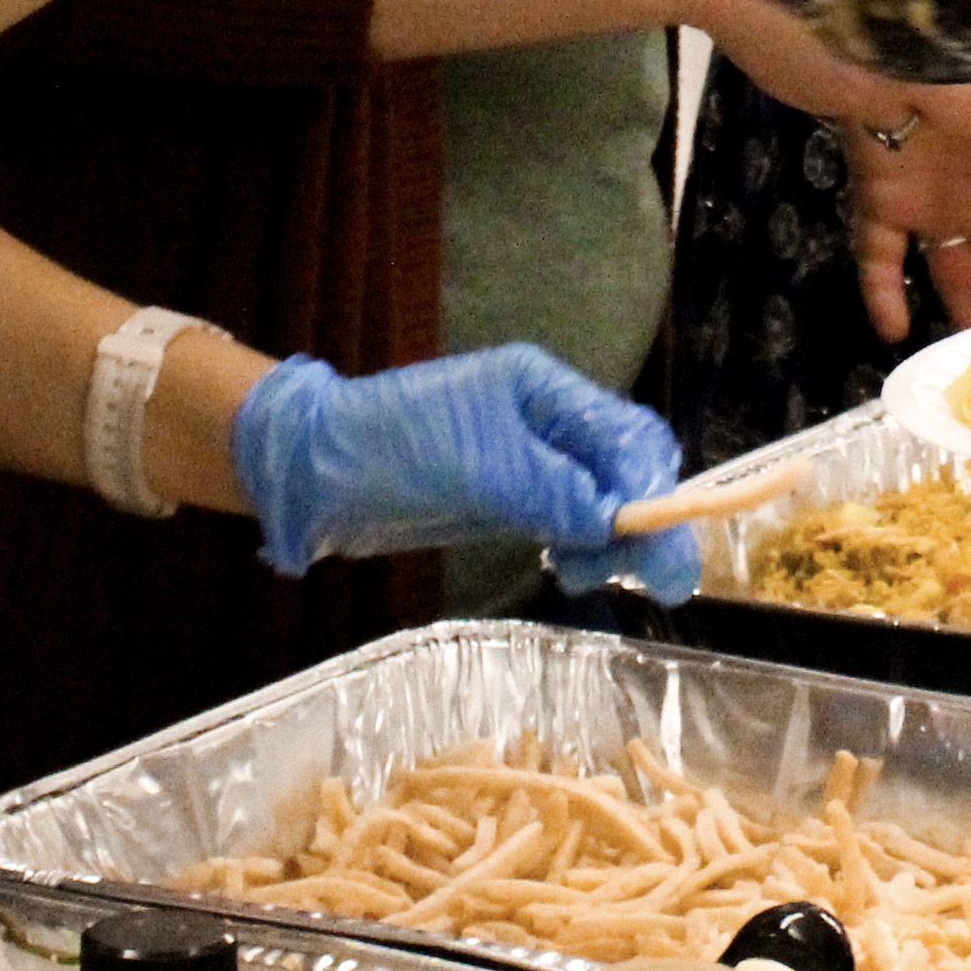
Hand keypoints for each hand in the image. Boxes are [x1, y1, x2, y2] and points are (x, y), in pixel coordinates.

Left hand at [225, 345, 701, 601]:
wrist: (315, 470)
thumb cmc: (393, 451)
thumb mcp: (479, 469)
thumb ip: (556, 491)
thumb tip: (621, 521)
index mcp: (547, 390)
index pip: (630, 437)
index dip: (653, 490)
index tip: (655, 546)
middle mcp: (549, 419)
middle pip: (628, 467)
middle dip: (642, 520)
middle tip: (640, 580)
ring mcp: (531, 459)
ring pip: (605, 498)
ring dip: (613, 541)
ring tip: (581, 576)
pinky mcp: (512, 495)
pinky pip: (573, 518)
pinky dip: (583, 545)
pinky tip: (566, 568)